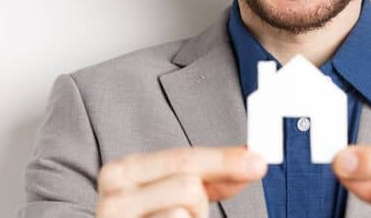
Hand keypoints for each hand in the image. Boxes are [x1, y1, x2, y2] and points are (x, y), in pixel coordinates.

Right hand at [95, 146, 267, 217]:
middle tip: (196, 212)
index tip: (257, 162)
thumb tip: (251, 161)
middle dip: (201, 202)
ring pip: (184, 212)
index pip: (183, 158)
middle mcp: (113, 194)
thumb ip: (209, 177)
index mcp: (122, 171)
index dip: (224, 160)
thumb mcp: (173, 193)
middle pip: (188, 185)